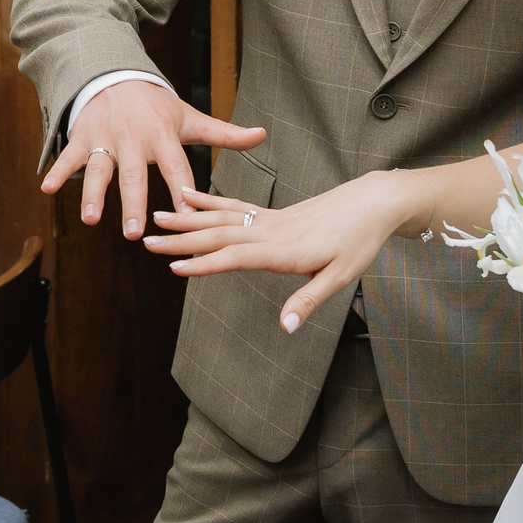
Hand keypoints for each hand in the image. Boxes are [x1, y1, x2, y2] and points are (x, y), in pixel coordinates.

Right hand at [42, 79, 263, 239]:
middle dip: (134, 203)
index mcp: (164, 136)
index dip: (184, 192)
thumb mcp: (189, 118)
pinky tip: (46, 189)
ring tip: (91, 220)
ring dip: (93, 194)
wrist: (116, 74)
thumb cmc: (158, 106)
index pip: (176, 168)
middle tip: (134, 233)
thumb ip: (224, 133)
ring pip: (100, 170)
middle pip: (134, 175)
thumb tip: (262, 135)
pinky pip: (69, 157)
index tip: (189, 218)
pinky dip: (58, 172)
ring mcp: (106, 138)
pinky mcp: (83, 137)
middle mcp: (134, 138)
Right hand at [144, 174, 431, 331]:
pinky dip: (210, 202)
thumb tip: (286, 326)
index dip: (204, 264)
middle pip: (218, 235)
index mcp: (284, 250)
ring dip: (188, 219)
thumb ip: (309, 300)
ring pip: (221, 218)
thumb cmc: (359, 242)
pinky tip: (189, 196)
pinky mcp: (272, 214)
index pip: (236, 257)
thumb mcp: (341, 277)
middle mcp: (270, 231)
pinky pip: (235, 207)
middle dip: (182, 239)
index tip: (174, 267)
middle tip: (148, 241)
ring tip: (158, 217)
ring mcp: (269, 220)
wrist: (373, 202)